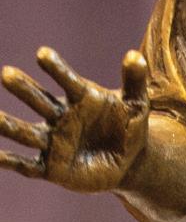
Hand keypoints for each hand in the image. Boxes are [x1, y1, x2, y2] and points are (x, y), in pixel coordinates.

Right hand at [0, 47, 148, 192]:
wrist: (128, 163)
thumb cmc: (128, 129)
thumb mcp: (137, 106)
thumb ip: (135, 82)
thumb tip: (135, 56)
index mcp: (79, 98)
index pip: (66, 80)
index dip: (56, 68)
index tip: (43, 54)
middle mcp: (60, 116)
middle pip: (39, 101)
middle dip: (25, 89)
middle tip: (7, 74)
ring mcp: (53, 141)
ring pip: (26, 132)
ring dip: (8, 125)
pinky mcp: (52, 167)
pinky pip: (27, 164)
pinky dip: (8, 160)